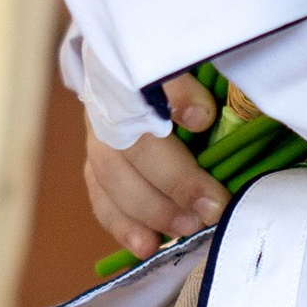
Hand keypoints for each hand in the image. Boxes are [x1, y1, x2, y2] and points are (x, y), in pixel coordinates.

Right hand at [84, 0, 281, 250]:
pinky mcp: (124, 85)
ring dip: (143, 197)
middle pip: (110, 121)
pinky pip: (103, 159)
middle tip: (209, 206)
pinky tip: (155, 236)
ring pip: (103, 149)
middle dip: (156, 175)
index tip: (207, 120)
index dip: (161, 99)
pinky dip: (121, 203)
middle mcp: (108, 28)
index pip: (127, 54)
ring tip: (193, 227)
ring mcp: (110, 62)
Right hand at [85, 71, 220, 252]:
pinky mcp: (95, 161)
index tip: (205, 120)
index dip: (179, 98)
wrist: (134, 61)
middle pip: (134, 142)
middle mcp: (109, 98)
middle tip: (211, 207)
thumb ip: (202, 82)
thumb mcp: (197, 61)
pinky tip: (146, 245)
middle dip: (174, 180)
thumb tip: (203, 118)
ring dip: (150, 209)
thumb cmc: (181, 64)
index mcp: (136, 65)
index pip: (155, 79)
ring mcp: (98, 132)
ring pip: (112, 175)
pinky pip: (101, 197)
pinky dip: (122, 225)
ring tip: (186, 228)